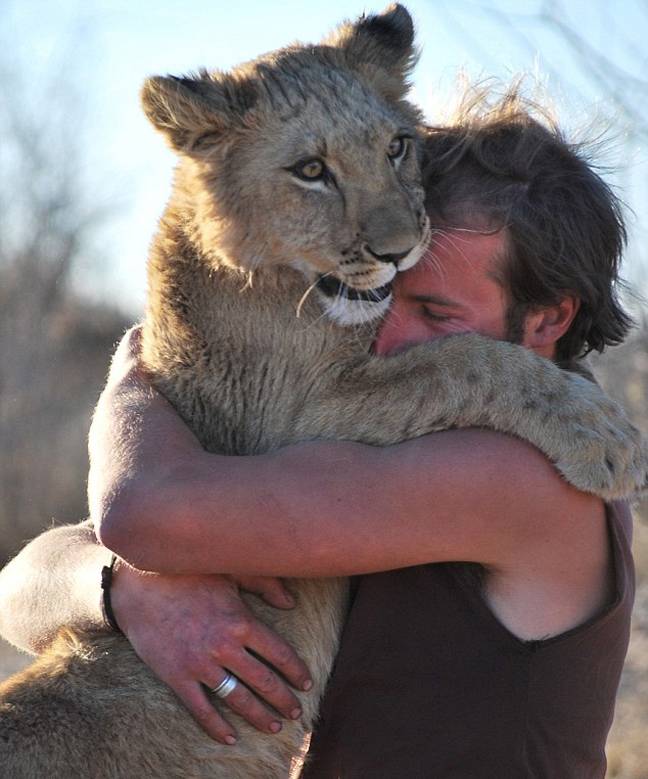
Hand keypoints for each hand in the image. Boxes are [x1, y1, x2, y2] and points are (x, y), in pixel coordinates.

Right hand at [110, 563, 311, 744]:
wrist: (139, 586)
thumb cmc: (189, 574)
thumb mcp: (230, 572)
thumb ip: (264, 584)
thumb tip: (291, 602)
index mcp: (241, 621)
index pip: (279, 653)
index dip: (296, 671)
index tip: (306, 684)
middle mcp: (224, 646)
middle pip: (263, 681)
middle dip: (283, 699)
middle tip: (296, 712)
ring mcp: (200, 664)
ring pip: (237, 699)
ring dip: (258, 716)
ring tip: (274, 726)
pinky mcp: (177, 676)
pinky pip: (201, 709)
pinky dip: (216, 727)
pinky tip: (230, 738)